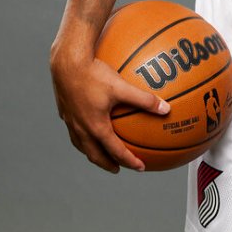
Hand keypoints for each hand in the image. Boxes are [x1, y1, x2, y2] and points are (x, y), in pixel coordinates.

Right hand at [50, 52, 170, 172]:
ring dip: (93, 152)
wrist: (66, 63)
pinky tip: (88, 124)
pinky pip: (74, 130)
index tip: (141, 167)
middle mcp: (81, 129)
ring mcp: (71, 121)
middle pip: (95, 155)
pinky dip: (84, 136)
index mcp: (96, 127)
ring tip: (100, 152)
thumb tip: (166, 108)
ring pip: (81, 145)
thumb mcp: (122, 87)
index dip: (129, 161)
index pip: (115, 152)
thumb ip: (144, 99)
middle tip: (118, 168)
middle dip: (107, 164)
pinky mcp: (65, 111)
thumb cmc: (94, 74)